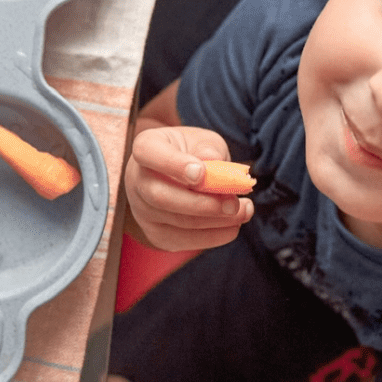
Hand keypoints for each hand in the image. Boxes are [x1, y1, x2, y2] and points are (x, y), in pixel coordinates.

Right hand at [124, 125, 253, 251]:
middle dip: (201, 203)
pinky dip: (213, 236)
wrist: (176, 174)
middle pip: (161, 196)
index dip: (173, 164)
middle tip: (233, 203)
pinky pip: (184, 240)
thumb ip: (207, 148)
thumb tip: (212, 159)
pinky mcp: (157, 234)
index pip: (148, 153)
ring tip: (244, 211)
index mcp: (145, 148)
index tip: (201, 172)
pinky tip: (233, 226)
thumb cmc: (190, 152)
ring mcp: (143, 211)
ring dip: (215, 221)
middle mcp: (137, 181)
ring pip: (176, 221)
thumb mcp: (201, 140)